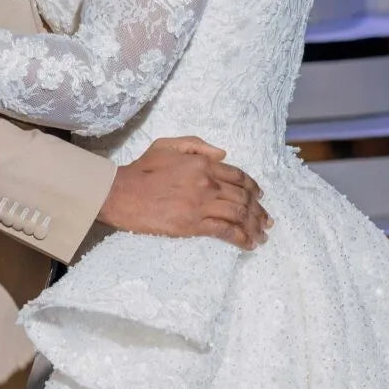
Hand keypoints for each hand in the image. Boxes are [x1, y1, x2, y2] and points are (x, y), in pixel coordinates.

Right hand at [97, 136, 271, 249]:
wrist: (122, 193)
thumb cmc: (142, 169)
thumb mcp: (167, 145)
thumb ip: (196, 144)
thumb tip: (223, 154)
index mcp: (202, 163)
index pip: (238, 175)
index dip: (253, 186)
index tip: (260, 196)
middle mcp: (206, 183)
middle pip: (243, 197)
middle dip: (259, 209)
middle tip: (267, 219)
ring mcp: (201, 204)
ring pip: (239, 214)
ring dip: (255, 226)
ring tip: (263, 235)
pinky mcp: (193, 224)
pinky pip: (225, 231)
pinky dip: (241, 238)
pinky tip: (249, 244)